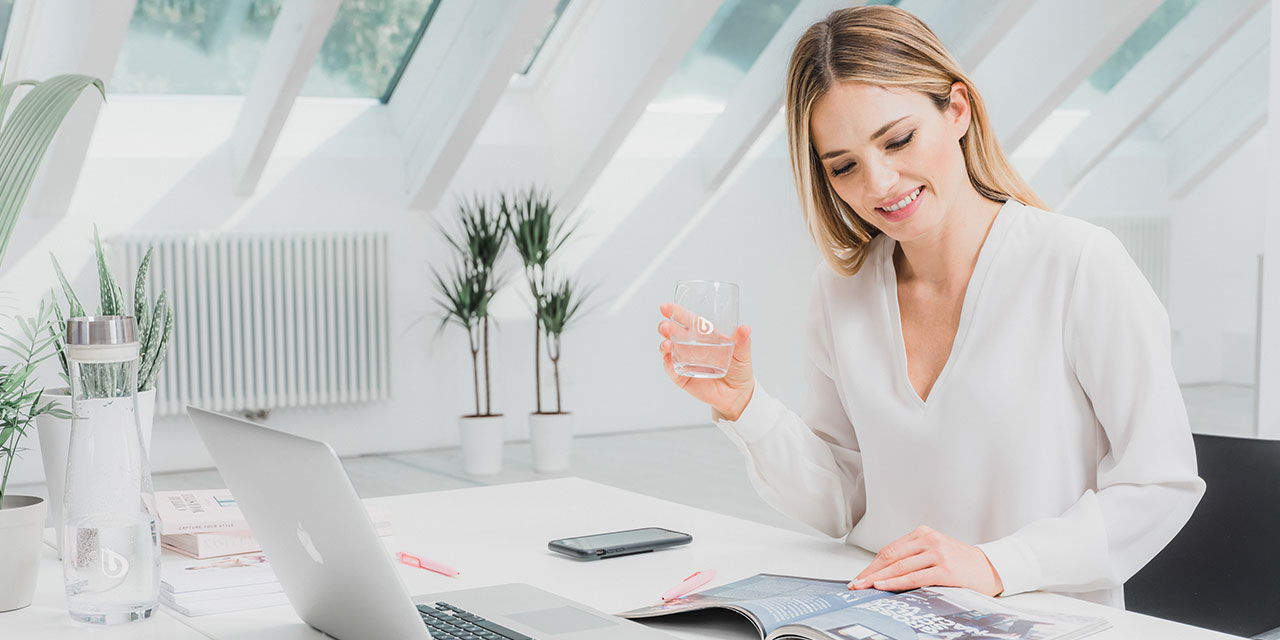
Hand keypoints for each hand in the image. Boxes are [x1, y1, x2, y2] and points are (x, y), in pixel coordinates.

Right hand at [657, 302, 754, 419]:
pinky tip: (668, 359)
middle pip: (674, 333)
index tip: (665, 307)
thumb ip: (742, 342)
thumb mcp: (743, 354)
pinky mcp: (683, 377)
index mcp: (704, 335)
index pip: (687, 320)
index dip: (676, 312)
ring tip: (667, 343)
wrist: (737, 394)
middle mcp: (691, 346)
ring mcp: (685, 361)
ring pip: (669, 350)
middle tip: (664, 326)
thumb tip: (745, 328)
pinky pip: (672, 370)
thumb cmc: (739, 370)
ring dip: (665, 345)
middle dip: (666, 328)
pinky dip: (668, 364)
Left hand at [848, 526, 1003, 595]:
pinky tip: (883, 586)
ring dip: (878, 578)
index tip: (860, 576)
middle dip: (870, 572)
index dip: (872, 564)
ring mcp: (938, 553)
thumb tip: (883, 573)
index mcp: (923, 533)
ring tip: (864, 587)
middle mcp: (929, 540)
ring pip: (899, 566)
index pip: (890, 549)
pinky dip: (895, 582)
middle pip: (891, 556)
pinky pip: (914, 577)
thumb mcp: (935, 551)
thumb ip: (913, 557)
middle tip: (856, 584)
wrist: (991, 568)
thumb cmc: (961, 563)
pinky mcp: (945, 569)